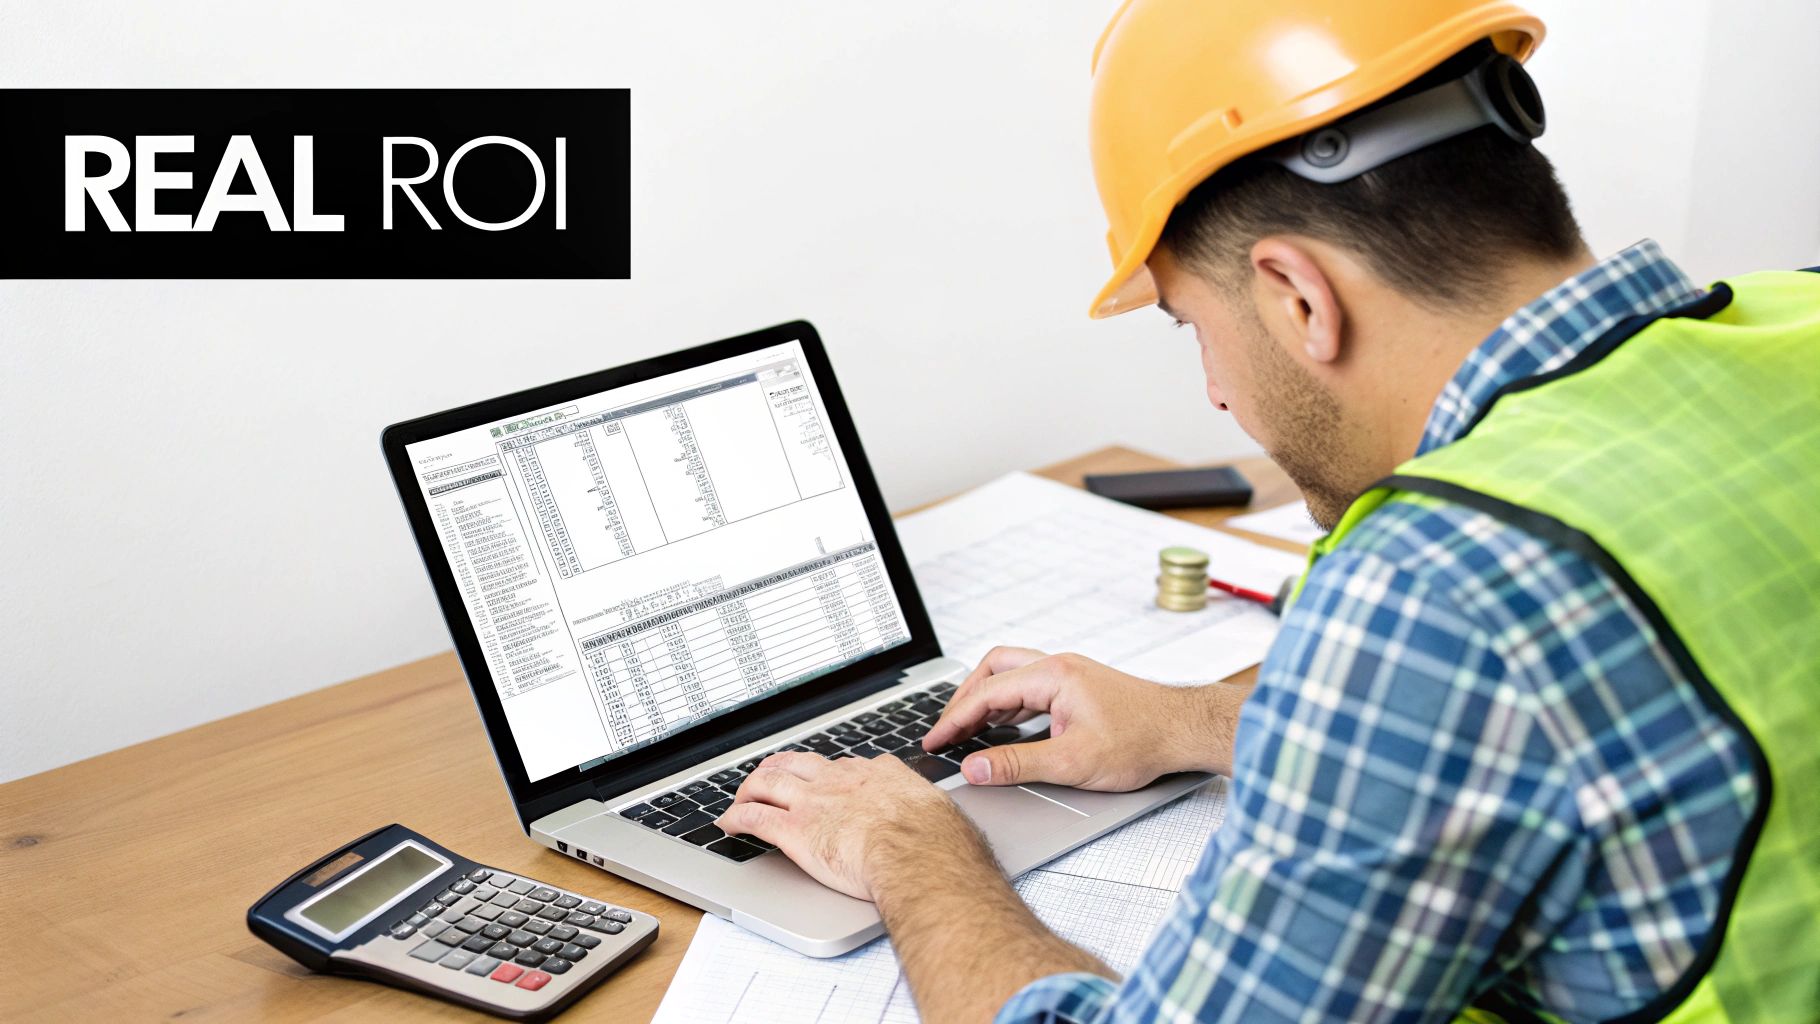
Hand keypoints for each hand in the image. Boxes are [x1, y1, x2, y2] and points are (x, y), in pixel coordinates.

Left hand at [715, 751, 992, 902]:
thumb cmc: (938, 841)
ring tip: (742, 797)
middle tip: (769, 777)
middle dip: (779, 768)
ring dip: (750, 788)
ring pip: (768, 781)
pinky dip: (735, 818)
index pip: (844, 766)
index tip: (824, 781)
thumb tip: (938, 820)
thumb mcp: (938, 811)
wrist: (920, 855)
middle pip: (798, 763)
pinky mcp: (795, 830)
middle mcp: (841, 780)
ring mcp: (814, 802)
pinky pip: (754, 817)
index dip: (827, 774)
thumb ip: (926, 811)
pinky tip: (727, 824)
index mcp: (878, 774)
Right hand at [923, 647, 1241, 789]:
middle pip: (993, 669)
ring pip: (1012, 676)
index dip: (954, 719)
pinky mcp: (1079, 687)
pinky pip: (1031, 686)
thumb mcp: (1072, 761)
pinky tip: (1006, 727)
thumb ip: (1017, 764)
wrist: (1184, 731)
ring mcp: (1070, 674)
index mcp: (1053, 675)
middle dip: (965, 699)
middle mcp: (1059, 666)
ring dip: (987, 700)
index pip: (987, 693)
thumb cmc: (1142, 741)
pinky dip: (1009, 704)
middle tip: (947, 730)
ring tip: (968, 730)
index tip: (935, 741)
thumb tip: (976, 767)